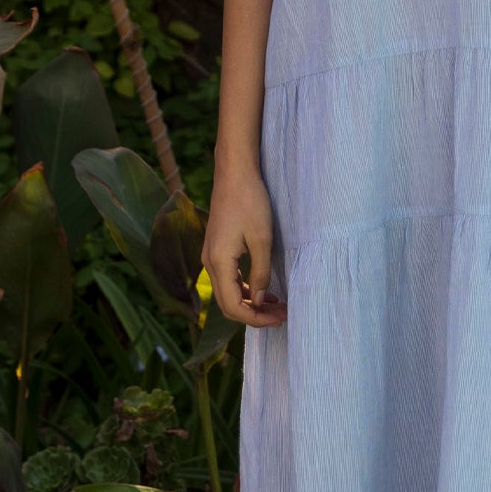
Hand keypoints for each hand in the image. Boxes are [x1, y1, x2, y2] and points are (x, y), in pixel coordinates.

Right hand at [204, 165, 286, 326]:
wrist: (234, 173)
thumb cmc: (250, 202)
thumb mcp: (262, 240)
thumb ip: (260, 273)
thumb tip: (257, 300)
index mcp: (219, 262)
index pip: (233, 306)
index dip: (256, 318)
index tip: (279, 318)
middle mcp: (209, 263)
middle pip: (227, 304)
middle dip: (254, 314)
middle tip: (281, 315)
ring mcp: (210, 256)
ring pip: (227, 293)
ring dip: (250, 302)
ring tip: (276, 304)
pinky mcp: (216, 249)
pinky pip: (227, 279)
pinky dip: (244, 288)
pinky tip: (263, 289)